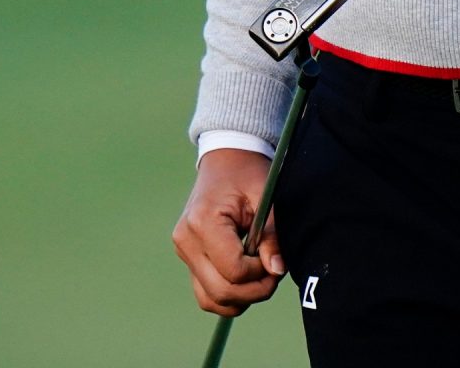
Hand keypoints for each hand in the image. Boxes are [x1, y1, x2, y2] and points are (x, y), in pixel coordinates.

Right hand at [173, 147, 285, 316]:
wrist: (225, 159)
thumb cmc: (248, 174)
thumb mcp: (266, 198)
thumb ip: (272, 236)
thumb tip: (276, 270)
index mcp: (203, 222)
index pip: (234, 271)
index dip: (260, 273)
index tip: (274, 258)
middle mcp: (186, 240)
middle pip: (220, 291)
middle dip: (254, 291)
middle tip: (273, 274)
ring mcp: (183, 251)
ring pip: (209, 299)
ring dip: (240, 299)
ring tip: (259, 277)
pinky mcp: (187, 257)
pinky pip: (204, 292)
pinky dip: (227, 295)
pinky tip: (245, 279)